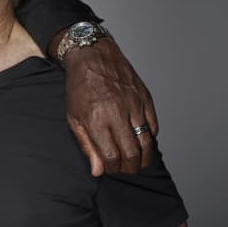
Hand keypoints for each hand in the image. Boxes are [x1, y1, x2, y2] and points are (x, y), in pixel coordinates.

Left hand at [60, 35, 157, 175]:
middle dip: (130, 167)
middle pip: (133, 154)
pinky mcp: (145, 99)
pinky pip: (154, 127)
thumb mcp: (73, 117)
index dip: (112, 168)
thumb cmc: (79, 87)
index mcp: (96, 119)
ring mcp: (134, 105)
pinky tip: (141, 140)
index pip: (112, 157)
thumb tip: (97, 171)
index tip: (109, 167)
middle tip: (125, 167)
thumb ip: (86, 145)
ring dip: (143, 157)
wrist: (92, 55)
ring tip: (135, 160)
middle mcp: (117, 113)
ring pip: (147, 143)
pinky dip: (150, 138)